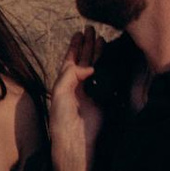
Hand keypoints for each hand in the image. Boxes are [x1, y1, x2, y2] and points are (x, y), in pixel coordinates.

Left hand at [48, 29, 102, 170]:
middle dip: (87, 45)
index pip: (70, 59)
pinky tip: (109, 58)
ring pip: (95, 67)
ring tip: (101, 38)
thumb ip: (71, 75)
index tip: (79, 33)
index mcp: (64, 83)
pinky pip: (106, 79)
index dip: (75, 46)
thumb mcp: (60, 92)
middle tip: (91, 29)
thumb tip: (88, 66)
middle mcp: (77, 86)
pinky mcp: (102, 99)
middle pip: (83, 60)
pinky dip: (108, 68)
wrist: (76, 141)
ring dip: (97, 53)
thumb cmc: (62, 119)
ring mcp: (90, 92)